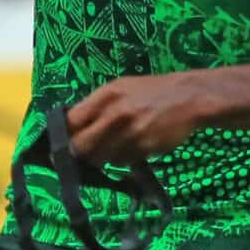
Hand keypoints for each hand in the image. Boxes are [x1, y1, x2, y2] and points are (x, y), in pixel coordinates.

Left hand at [66, 74, 213, 164]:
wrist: (190, 98)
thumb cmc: (152, 91)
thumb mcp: (121, 88)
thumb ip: (95, 106)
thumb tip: (70, 128)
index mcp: (106, 96)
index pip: (71, 122)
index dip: (62, 136)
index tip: (60, 144)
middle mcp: (115, 115)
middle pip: (81, 146)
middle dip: (78, 153)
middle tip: (83, 153)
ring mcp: (130, 134)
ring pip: (101, 158)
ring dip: (103, 157)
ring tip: (115, 145)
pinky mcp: (145, 149)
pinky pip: (123, 161)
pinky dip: (123, 158)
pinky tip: (133, 146)